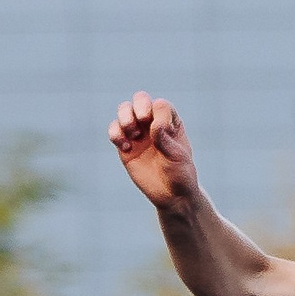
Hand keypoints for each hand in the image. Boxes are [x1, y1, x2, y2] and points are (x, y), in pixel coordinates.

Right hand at [108, 91, 201, 209]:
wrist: (171, 196)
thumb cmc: (180, 174)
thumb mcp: (177, 157)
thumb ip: (165, 140)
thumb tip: (153, 124)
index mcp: (170, 122)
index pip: (160, 105)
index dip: (159, 113)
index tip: (164, 132)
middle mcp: (152, 124)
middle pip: (140, 100)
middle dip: (139, 105)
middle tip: (143, 120)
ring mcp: (137, 134)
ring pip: (124, 111)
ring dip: (125, 117)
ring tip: (133, 134)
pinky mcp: (125, 146)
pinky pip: (114, 131)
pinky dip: (115, 134)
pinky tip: (126, 147)